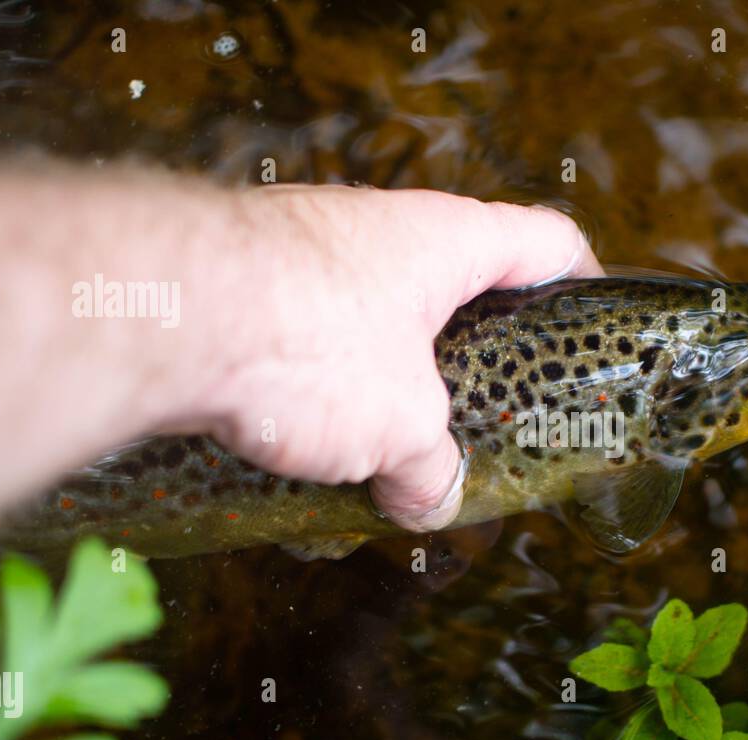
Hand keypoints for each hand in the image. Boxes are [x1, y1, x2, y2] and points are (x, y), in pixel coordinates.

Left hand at [179, 186, 603, 530]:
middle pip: (452, 283)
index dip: (582, 282)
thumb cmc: (310, 344)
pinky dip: (313, 385)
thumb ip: (430, 468)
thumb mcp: (399, 429)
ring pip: (368, 316)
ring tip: (380, 454)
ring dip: (382, 380)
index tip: (589, 325)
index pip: (546, 240)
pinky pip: (300, 331)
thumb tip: (431, 502)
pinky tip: (298, 447)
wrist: (158, 312)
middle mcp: (376, 228)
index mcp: (446, 241)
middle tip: (479, 418)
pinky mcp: (240, 277)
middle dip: (467, 357)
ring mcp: (302, 245)